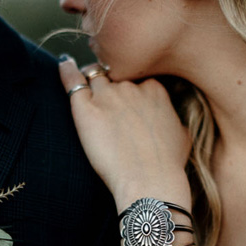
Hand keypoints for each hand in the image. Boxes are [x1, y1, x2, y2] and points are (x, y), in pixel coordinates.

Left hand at [59, 57, 191, 210]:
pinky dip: (67, 71)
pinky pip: (73, 81)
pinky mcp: (86, 108)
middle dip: (109, 83)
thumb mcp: (182, 136)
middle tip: (104, 98)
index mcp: (155, 89)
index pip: (136, 77)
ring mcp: (108, 95)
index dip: (127, 86)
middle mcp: (131, 86)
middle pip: (114, 74)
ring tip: (81, 82)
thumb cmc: (167, 165)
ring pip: (94, 75)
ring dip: (89, 78)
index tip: (123, 99)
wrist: (150, 181)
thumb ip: (173, 120)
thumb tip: (172, 122)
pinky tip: (64, 64)